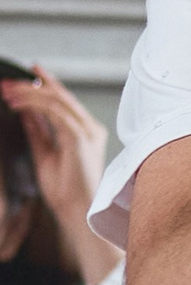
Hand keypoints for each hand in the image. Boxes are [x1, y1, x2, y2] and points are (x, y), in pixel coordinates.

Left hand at [0, 63, 116, 284]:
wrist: (76, 212)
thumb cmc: (65, 190)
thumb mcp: (44, 153)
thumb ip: (38, 131)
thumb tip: (25, 112)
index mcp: (83, 132)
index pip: (62, 101)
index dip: (43, 84)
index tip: (24, 73)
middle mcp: (89, 128)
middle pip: (59, 95)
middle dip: (32, 84)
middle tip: (7, 81)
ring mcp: (87, 132)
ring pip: (56, 100)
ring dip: (28, 93)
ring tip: (7, 92)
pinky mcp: (80, 138)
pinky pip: (56, 112)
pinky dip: (35, 105)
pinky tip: (18, 106)